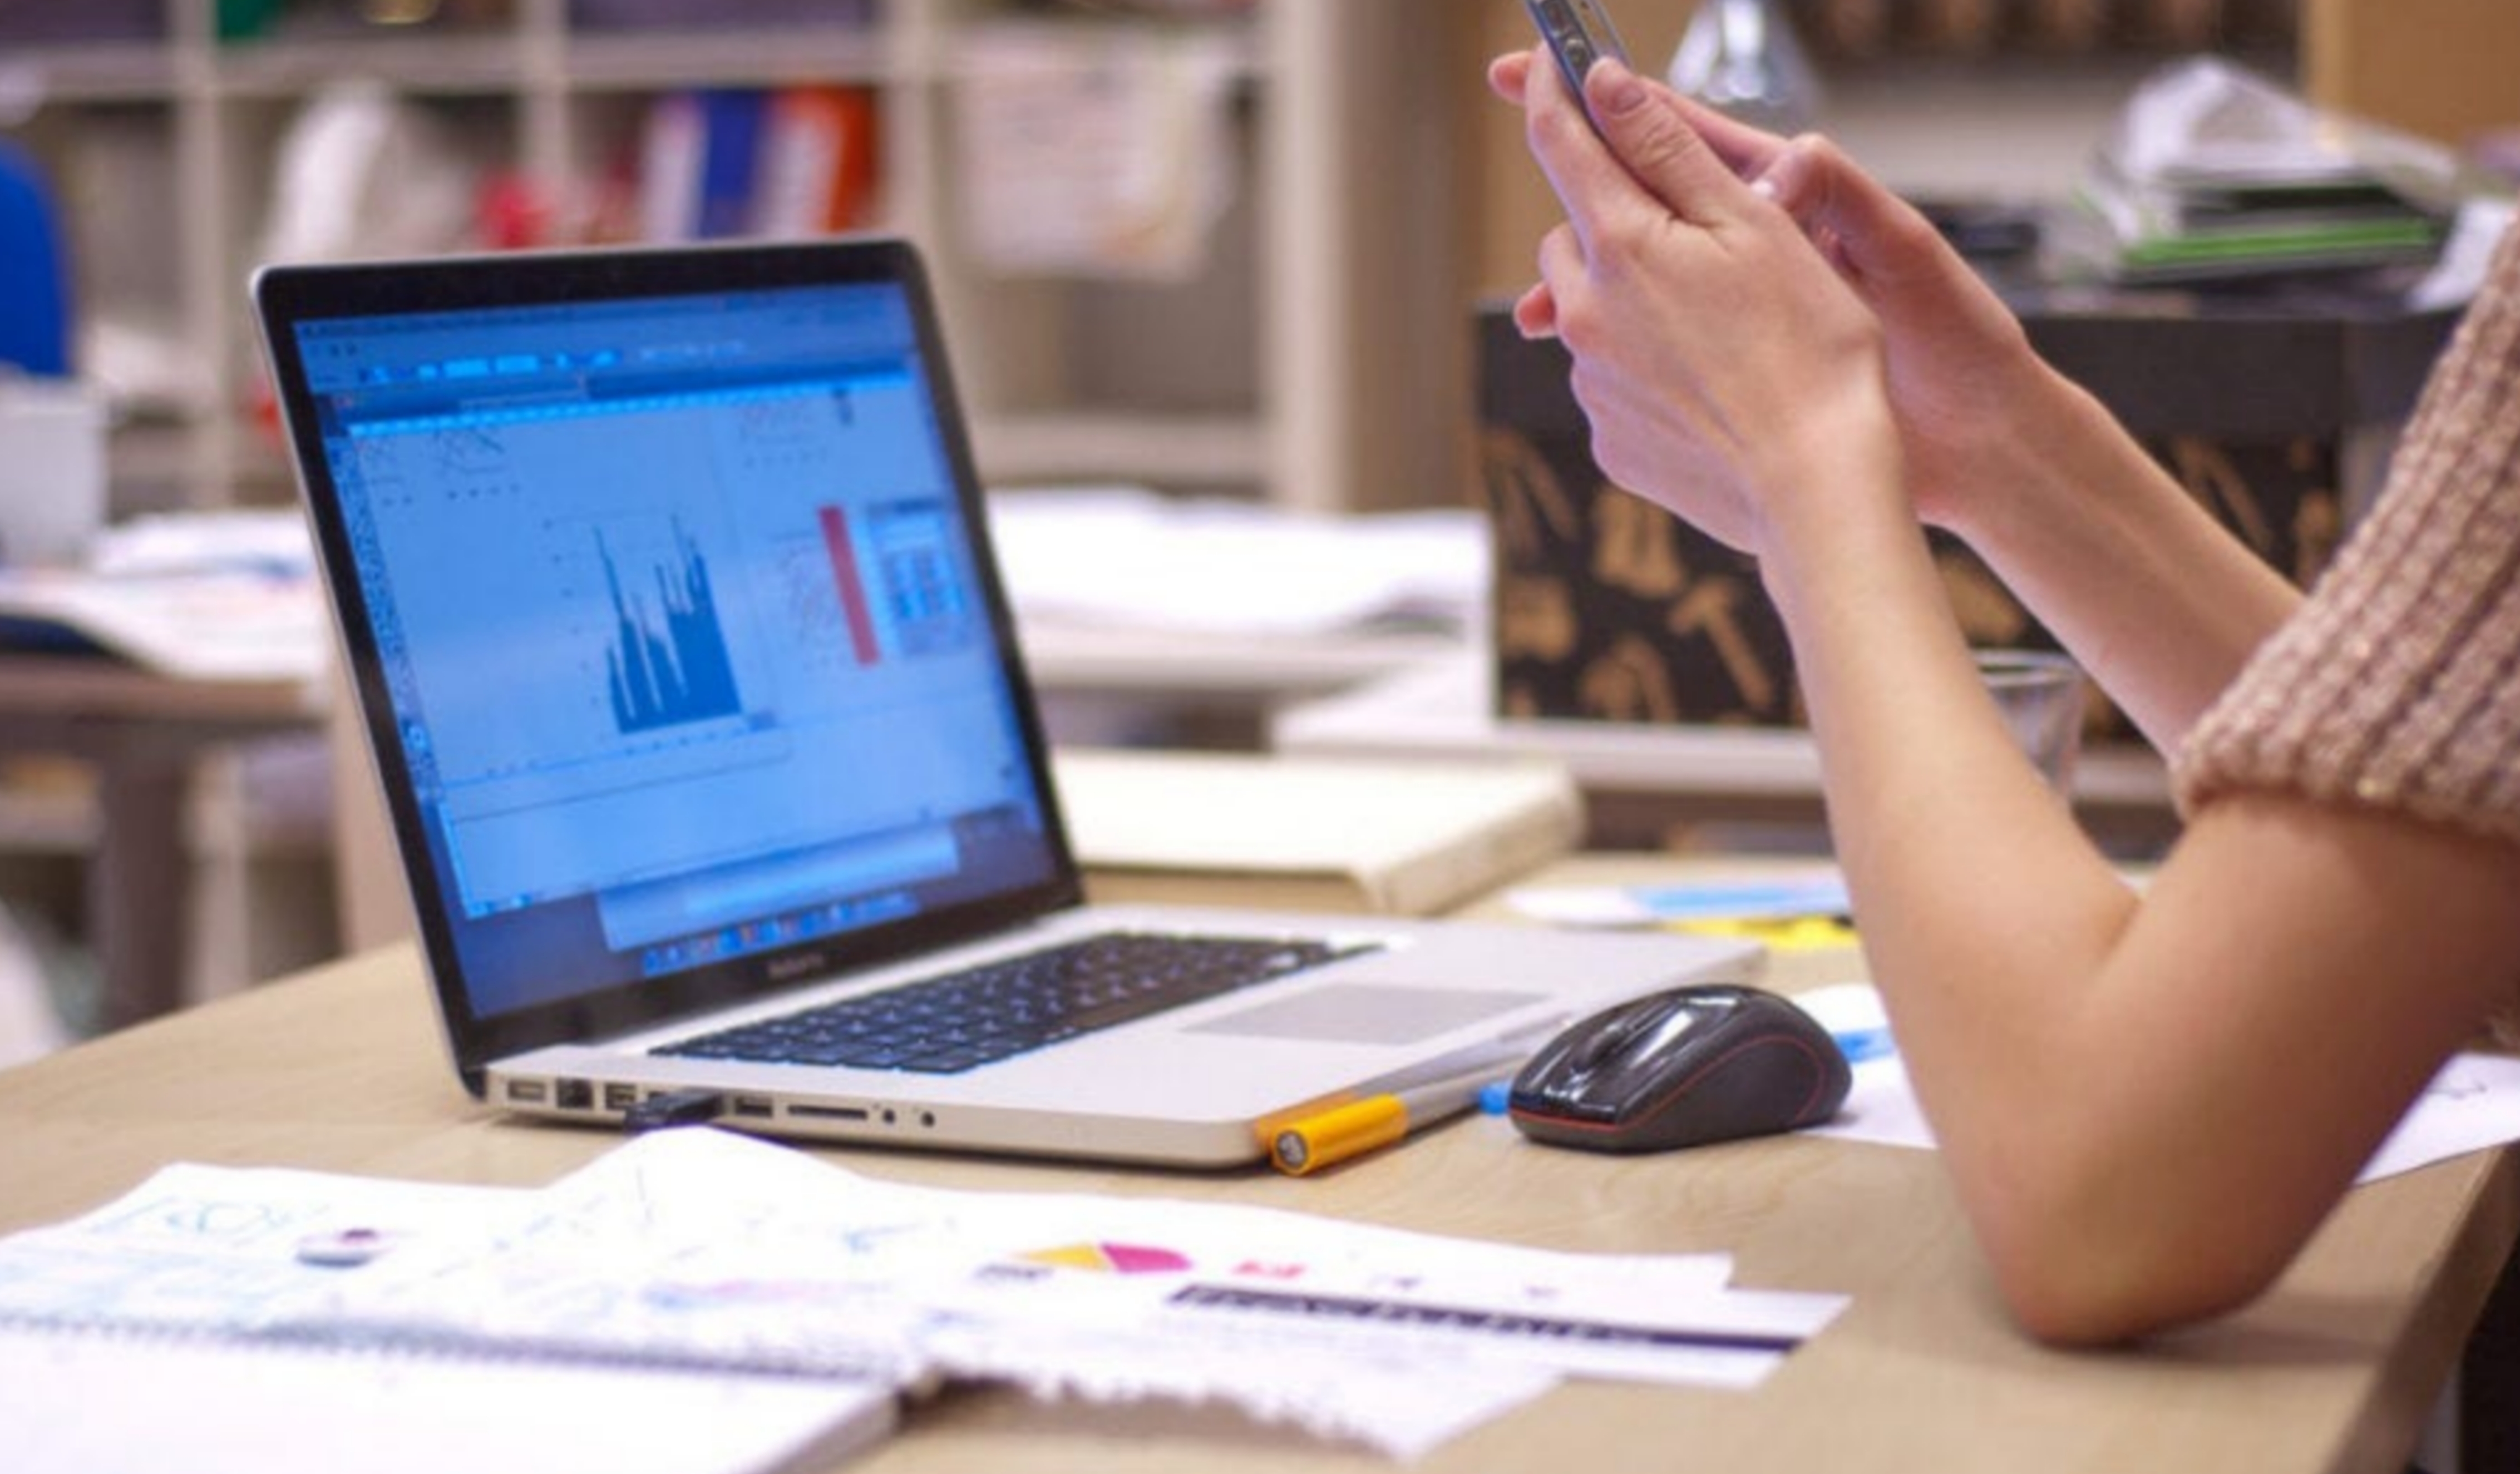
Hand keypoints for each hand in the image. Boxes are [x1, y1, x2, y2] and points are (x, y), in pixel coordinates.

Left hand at [1489, 51, 2049, 535]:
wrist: (1817, 490)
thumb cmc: (1810, 353)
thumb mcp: (1750, 225)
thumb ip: (1665, 149)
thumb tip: (1602, 84)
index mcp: (1620, 248)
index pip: (1560, 141)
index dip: (1549, 88)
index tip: (1545, 59)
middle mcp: (1585, 316)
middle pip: (1573, 235)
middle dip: (1613, 218)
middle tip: (1690, 231)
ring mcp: (1593, 385)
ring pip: (1593, 313)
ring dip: (1635, 300)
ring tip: (1719, 325)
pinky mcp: (1611, 443)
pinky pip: (1615, 383)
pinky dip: (1651, 369)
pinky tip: (1714, 384)